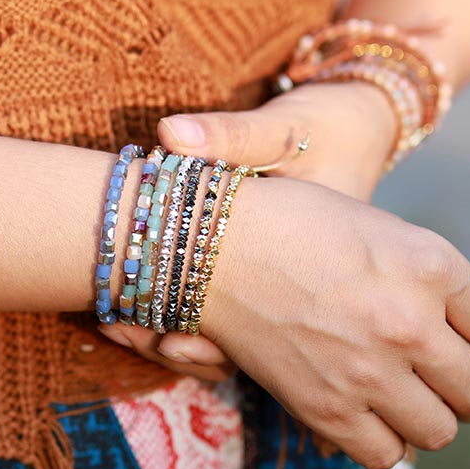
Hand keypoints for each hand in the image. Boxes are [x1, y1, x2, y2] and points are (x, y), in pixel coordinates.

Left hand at [99, 81, 398, 373]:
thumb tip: (169, 133)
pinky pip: (225, 317)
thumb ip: (230, 135)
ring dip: (169, 334)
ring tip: (114, 328)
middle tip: (112, 328)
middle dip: (168, 338)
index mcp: (313, 265)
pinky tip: (134, 314)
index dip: (192, 327)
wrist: (357, 131)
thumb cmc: (325, 127)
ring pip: (227, 338)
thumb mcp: (284, 128)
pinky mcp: (264, 279)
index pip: (251, 317)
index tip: (137, 325)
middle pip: (233, 341)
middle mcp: (298, 291)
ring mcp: (280, 290)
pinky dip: (182, 317)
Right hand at [194, 175, 469, 468]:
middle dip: (466, 390)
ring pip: (440, 432)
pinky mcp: (324, 407)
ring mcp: (367, 370)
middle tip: (440, 379)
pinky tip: (364, 413)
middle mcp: (409, 322)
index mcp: (433, 266)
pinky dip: (382, 441)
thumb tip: (468, 341)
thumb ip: (436, 284)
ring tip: (402, 397)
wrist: (213, 243)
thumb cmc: (298, 225)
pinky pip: (384, 454)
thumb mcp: (385, 232)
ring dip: (427, 418)